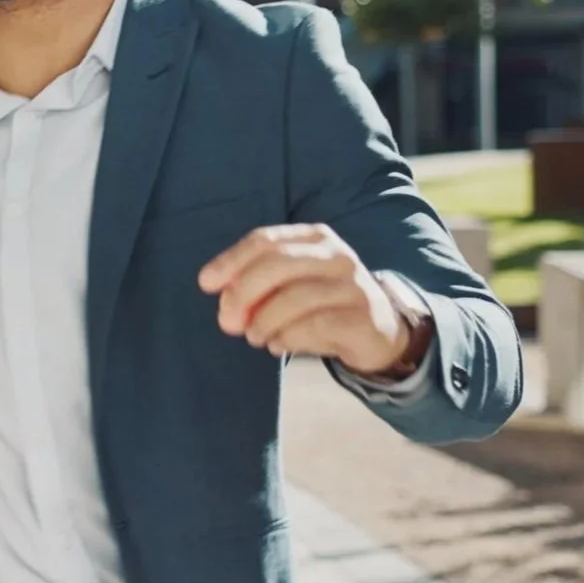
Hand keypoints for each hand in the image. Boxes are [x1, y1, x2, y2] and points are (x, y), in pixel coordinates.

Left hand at [198, 224, 416, 373]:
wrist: (377, 330)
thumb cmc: (322, 303)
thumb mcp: (290, 286)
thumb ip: (257, 287)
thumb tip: (223, 303)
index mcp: (314, 237)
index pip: (265, 240)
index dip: (231, 260)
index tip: (206, 283)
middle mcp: (336, 254)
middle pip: (278, 264)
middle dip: (243, 292)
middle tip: (226, 321)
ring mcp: (352, 285)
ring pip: (295, 298)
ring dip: (264, 321)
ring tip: (254, 337)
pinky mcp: (362, 316)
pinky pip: (315, 326)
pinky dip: (287, 338)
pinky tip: (278, 345)